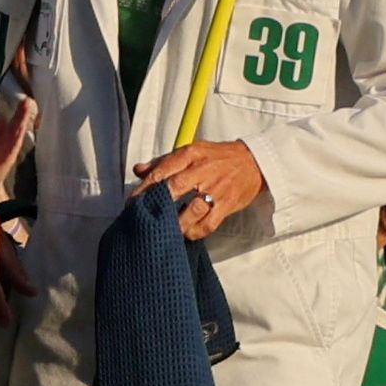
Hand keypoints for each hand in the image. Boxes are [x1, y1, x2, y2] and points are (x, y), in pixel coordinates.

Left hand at [136, 136, 268, 241]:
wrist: (253, 162)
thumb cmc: (218, 157)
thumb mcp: (192, 152)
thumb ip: (164, 162)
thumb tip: (138, 170)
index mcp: (191, 155)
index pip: (162, 171)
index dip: (145, 188)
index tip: (132, 201)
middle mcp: (203, 170)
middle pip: (174, 188)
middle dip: (156, 204)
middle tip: (143, 217)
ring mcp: (216, 188)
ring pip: (192, 210)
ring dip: (176, 222)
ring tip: (165, 229)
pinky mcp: (227, 204)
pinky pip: (209, 223)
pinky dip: (195, 232)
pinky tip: (186, 234)